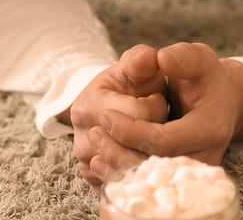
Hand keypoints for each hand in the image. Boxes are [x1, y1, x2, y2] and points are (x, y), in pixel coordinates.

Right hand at [69, 44, 167, 188]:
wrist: (112, 104)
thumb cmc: (129, 82)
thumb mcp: (134, 64)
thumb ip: (142, 59)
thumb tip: (151, 57)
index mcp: (88, 106)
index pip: (137, 116)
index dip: (158, 107)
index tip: (159, 98)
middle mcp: (82, 140)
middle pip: (134, 147)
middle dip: (155, 133)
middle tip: (160, 120)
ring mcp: (87, 165)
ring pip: (130, 170)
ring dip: (150, 155)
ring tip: (155, 135)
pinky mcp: (96, 183)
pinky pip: (125, 185)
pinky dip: (142, 175)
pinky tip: (152, 157)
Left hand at [92, 42, 242, 171]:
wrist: (220, 103)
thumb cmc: (205, 78)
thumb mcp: (200, 58)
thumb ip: (184, 57)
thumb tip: (162, 58)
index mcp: (210, 128)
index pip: (164, 141)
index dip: (132, 131)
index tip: (106, 115)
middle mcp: (204, 158)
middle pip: (153, 167)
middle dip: (118, 150)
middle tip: (94, 131)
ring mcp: (192, 174)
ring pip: (147, 183)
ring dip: (115, 166)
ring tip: (95, 142)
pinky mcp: (179, 181)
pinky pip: (147, 188)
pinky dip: (121, 178)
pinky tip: (102, 162)